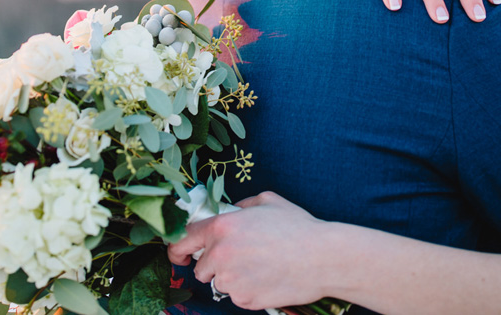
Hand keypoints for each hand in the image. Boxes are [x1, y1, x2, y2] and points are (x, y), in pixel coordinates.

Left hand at [167, 192, 330, 309]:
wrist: (322, 258)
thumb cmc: (298, 228)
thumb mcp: (267, 202)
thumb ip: (242, 206)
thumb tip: (233, 211)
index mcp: (222, 227)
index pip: (184, 238)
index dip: (179, 248)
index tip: (181, 254)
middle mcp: (221, 254)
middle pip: (200, 268)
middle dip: (214, 265)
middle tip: (241, 258)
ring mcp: (231, 280)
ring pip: (219, 284)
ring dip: (233, 279)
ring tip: (260, 267)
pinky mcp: (244, 299)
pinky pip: (237, 298)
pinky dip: (248, 291)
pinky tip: (267, 279)